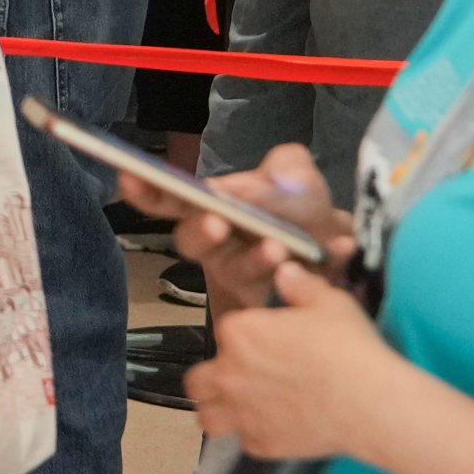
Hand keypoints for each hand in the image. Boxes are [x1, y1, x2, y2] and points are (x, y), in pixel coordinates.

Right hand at [158, 144, 349, 313]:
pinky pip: (289, 292)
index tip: (131, 179)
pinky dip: (322, 268)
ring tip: (280, 247)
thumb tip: (264, 182)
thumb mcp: (297, 176)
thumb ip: (285, 167)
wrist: (342, 250)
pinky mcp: (274, 306)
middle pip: (190, 242)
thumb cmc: (303, 212)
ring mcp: (243, 279)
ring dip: (254, 259)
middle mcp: (218, 247)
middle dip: (201, 232)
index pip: (169, 200)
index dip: (147, 192)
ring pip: (234, 272)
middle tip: (218, 222)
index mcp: (212, 209)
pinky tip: (342, 248)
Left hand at [186, 257, 405, 462]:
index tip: (267, 343)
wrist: (372, 403)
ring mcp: (241, 412)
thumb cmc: (350, 350)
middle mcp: (228, 373)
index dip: (246, 337)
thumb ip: (300, 285)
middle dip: (215, 377)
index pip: (226, 331)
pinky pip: (244, 442)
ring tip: (243, 408)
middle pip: (199, 379)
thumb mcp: (330, 302)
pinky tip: (276, 428)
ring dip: (221, 411)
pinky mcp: (260, 444)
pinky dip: (255, 436)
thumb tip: (285, 272)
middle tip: (243, 378)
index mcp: (238, 332)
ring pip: (207, 416)